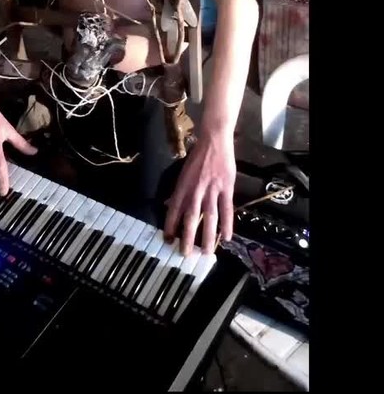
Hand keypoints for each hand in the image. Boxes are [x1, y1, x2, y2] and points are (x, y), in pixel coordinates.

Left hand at [164, 130, 235, 253]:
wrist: (214, 140)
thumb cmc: (197, 157)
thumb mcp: (182, 173)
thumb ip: (178, 191)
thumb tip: (169, 206)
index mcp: (183, 186)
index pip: (174, 209)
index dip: (170, 225)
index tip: (167, 239)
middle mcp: (196, 190)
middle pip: (191, 217)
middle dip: (187, 237)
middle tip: (185, 253)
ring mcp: (212, 189)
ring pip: (209, 216)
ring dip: (207, 236)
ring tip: (205, 252)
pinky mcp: (227, 188)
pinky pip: (226, 209)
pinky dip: (227, 224)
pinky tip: (225, 237)